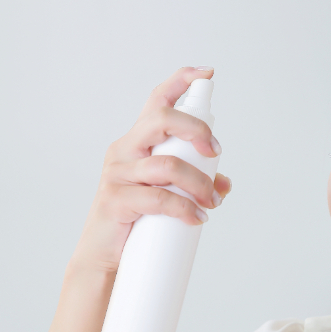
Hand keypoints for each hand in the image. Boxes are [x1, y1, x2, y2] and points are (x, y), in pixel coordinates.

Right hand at [69, 66, 231, 272]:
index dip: (180, 81)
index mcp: (138, 142)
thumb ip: (194, 183)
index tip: (206, 73)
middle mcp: (125, 150)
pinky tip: (198, 218)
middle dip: (197, 131)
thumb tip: (225, 183)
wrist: (105, 258)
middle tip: (217, 153)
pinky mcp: (115, 200)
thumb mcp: (167, 195)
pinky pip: (158, 198)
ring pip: (167, 165)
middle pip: (161, 120)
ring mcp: (117, 173)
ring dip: (199, 183)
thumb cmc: (137, 221)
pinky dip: (184, 208)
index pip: (156, 101)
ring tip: (212, 202)